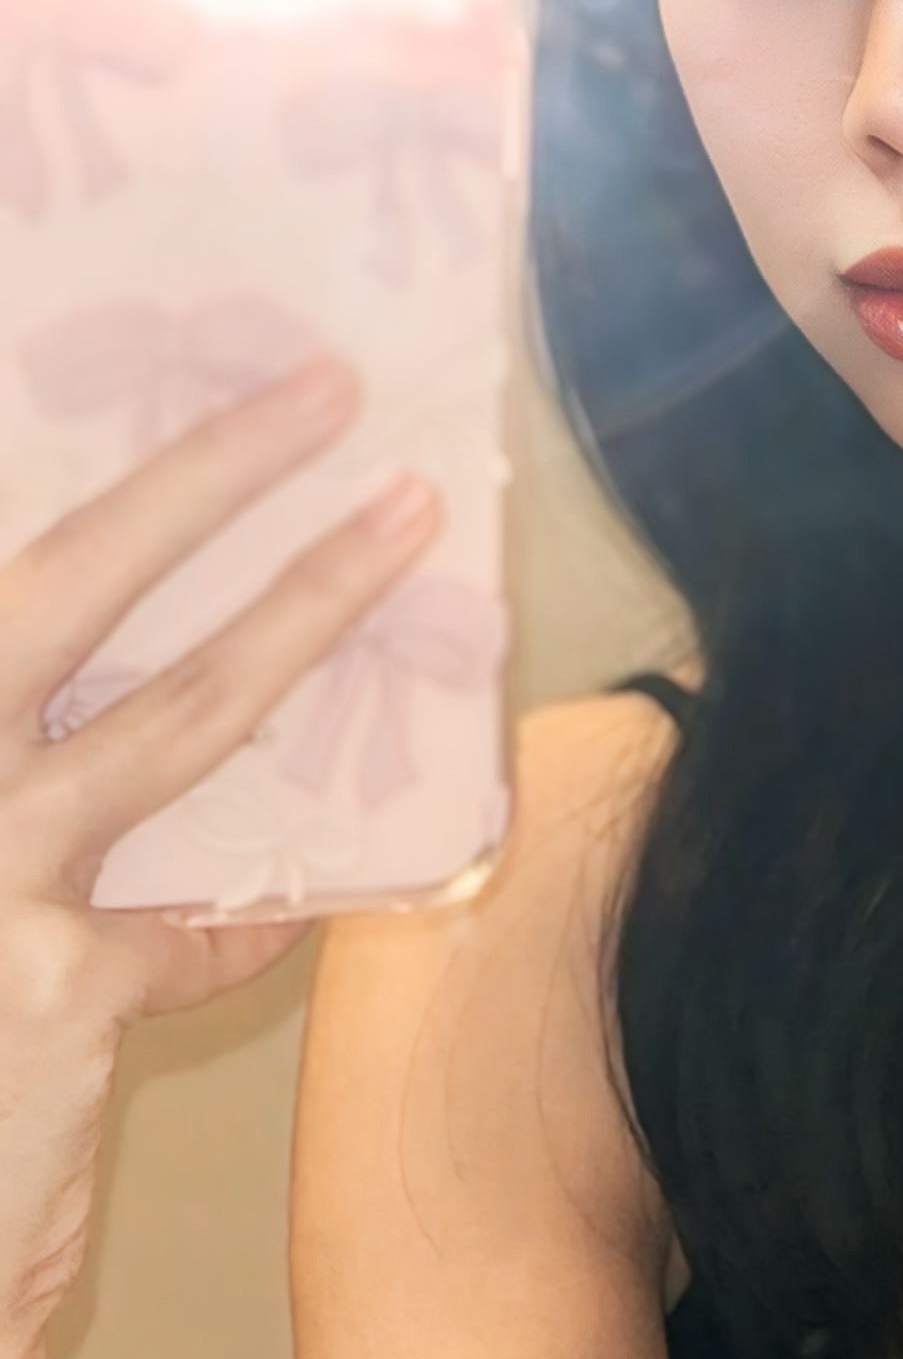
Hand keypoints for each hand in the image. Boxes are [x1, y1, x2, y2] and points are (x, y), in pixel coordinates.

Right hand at [0, 359, 439, 1358]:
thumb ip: (15, 766)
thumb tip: (106, 670)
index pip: (3, 568)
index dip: (116, 480)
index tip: (188, 374)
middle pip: (62, 581)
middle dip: (203, 471)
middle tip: (323, 385)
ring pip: (178, 715)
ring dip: (308, 607)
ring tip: (405, 522)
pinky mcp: (60, 984)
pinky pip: (203, 929)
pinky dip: (250, 920)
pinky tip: (289, 911)